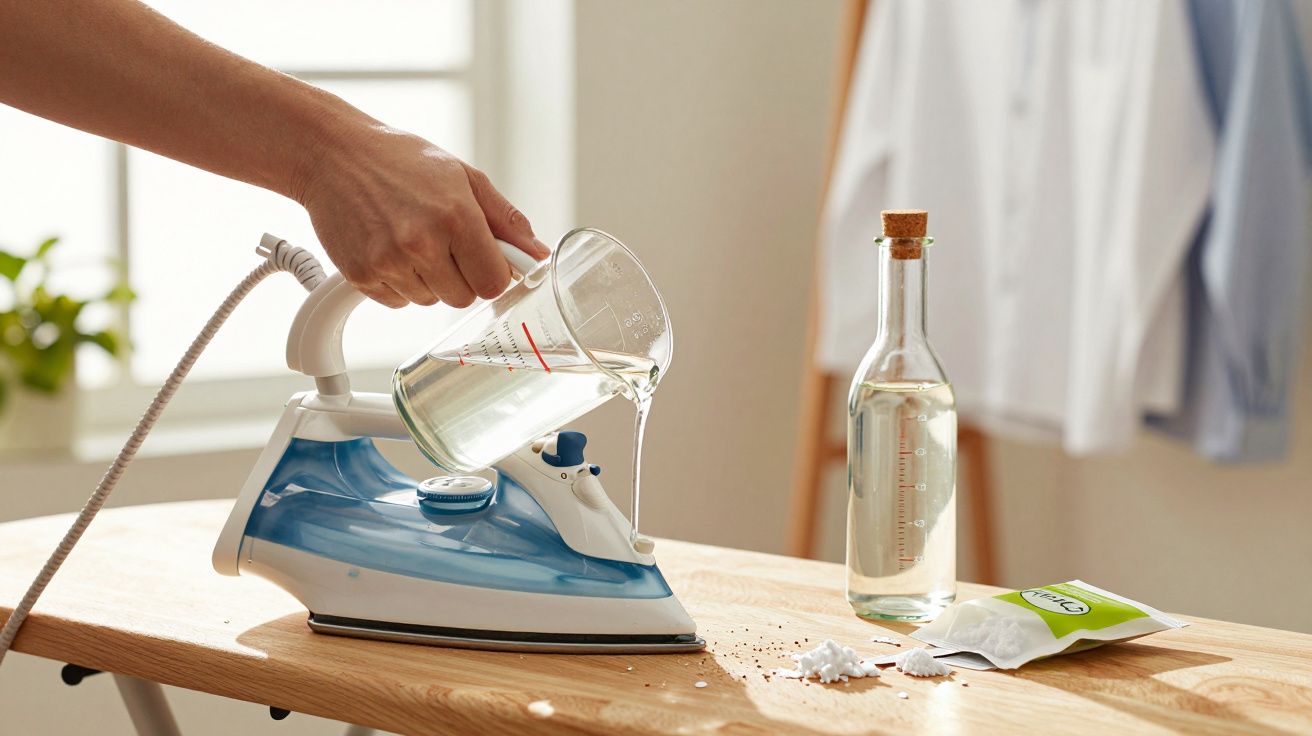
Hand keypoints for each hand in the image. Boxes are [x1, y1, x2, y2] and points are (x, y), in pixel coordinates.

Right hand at [295, 123, 549, 307]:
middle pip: (463, 298)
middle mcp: (421, 243)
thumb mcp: (464, 177)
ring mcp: (388, 262)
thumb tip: (539, 255)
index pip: (494, 283)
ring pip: (430, 301)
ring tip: (412, 240)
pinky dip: (399, 283)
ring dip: (429, 280)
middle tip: (444, 244)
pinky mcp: (361, 275)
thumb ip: (506, 220)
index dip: (493, 274)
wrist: (333, 155)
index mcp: (455, 217)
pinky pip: (398, 302)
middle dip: (462, 277)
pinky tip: (390, 248)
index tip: (485, 261)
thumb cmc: (401, 161)